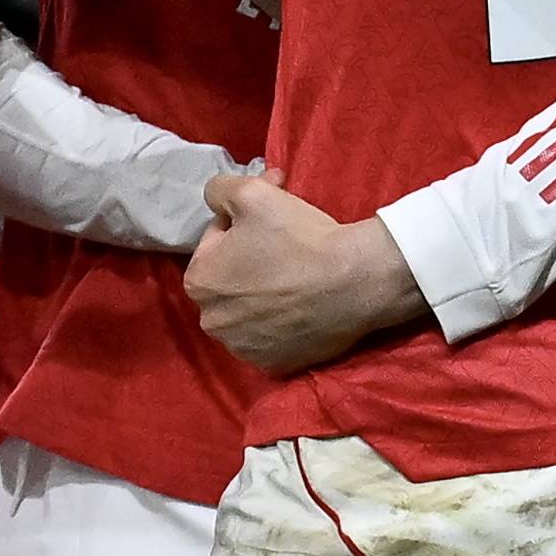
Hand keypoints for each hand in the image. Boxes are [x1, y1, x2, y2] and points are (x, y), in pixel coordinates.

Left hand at [184, 175, 428, 373]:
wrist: (355, 280)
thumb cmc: (299, 237)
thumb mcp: (250, 192)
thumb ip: (219, 190)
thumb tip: (217, 198)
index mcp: (199, 282)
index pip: (215, 240)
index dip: (242, 224)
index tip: (269, 219)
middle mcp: (213, 322)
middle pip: (230, 277)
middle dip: (248, 257)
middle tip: (281, 242)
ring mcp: (244, 349)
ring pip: (248, 308)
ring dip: (262, 289)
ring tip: (293, 273)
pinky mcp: (276, 365)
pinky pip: (271, 334)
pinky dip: (281, 318)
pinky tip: (300, 302)